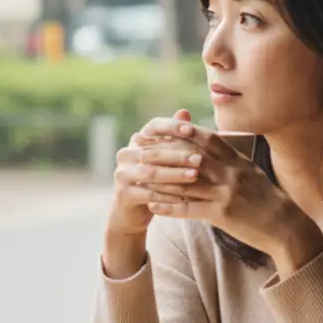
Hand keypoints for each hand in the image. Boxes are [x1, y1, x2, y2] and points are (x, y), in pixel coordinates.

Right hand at [106, 108, 198, 242]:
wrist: (134, 212)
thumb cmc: (158, 180)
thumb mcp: (166, 157)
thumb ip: (175, 137)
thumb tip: (185, 111)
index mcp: (137, 141)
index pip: (153, 126)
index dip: (171, 126)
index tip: (191, 129)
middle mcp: (126, 154)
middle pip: (154, 152)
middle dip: (179, 155)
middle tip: (200, 159)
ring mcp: (122, 174)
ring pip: (151, 173)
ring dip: (174, 175)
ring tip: (195, 176)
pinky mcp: (123, 194)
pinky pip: (148, 194)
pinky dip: (167, 196)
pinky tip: (185, 198)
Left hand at [134, 115, 322, 272]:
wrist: (285, 226)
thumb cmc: (267, 200)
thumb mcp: (252, 173)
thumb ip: (232, 160)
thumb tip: (212, 148)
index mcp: (238, 160)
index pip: (207, 138)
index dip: (182, 131)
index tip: (162, 128)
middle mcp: (231, 172)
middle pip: (190, 157)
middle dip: (163, 153)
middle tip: (141, 151)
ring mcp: (226, 193)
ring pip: (185, 183)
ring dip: (159, 181)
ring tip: (139, 179)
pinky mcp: (222, 214)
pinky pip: (189, 209)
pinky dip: (169, 208)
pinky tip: (153, 208)